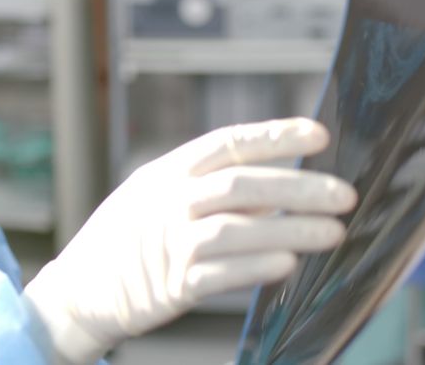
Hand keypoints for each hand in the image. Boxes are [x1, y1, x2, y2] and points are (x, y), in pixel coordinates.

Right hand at [21, 118, 357, 364]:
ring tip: (332, 232)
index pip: (227, 144)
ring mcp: (168, 243)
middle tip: (344, 194)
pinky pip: (220, 274)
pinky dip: (256, 266)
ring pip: (236, 228)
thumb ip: (207, 187)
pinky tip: (288, 263)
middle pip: (240, 185)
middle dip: (298, 187)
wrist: (80, 288)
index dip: (274, 136)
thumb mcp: (155, 196)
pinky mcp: (172, 285)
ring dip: (289, 228)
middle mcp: (168, 202)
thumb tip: (278, 183)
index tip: (319, 135)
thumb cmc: (127, 239)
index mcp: (167, 172)